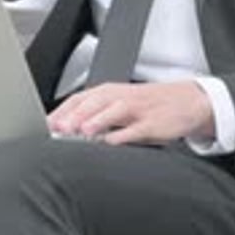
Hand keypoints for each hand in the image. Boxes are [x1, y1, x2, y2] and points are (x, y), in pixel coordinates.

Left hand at [47, 81, 214, 145]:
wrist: (187, 101)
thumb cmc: (147, 105)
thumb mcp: (119, 104)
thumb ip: (94, 114)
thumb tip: (62, 128)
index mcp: (110, 92)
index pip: (81, 98)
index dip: (63, 110)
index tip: (47, 124)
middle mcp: (121, 97)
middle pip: (95, 102)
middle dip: (76, 115)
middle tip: (59, 128)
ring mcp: (138, 109)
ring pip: (114, 110)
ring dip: (97, 119)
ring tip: (82, 130)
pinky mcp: (153, 123)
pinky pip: (136, 128)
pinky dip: (124, 135)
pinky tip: (112, 142)